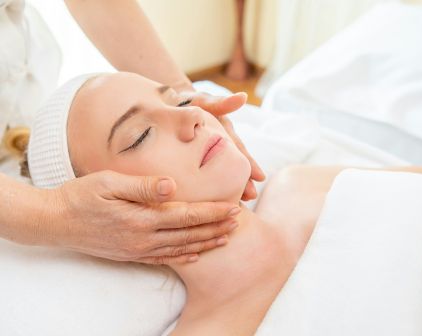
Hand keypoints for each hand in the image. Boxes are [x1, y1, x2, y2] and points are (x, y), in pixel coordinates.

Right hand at [41, 170, 239, 264]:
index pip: (187, 215)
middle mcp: (144, 237)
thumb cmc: (81, 196)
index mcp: (142, 218)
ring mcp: (138, 249)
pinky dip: (183, 256)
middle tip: (238, 222)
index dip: (212, 212)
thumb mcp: (109, 183)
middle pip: (189, 233)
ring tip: (225, 238)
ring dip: (205, 242)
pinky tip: (195, 254)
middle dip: (216, 228)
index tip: (233, 207)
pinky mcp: (130, 254)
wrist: (55, 221)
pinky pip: (164, 258)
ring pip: (181, 248)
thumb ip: (142, 186)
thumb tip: (171, 185)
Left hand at [181, 91, 264, 199]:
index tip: (260, 177)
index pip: (238, 147)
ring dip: (230, 186)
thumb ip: (219, 102)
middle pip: (232, 163)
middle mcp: (218, 142)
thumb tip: (242, 97)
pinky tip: (212, 202)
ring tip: (238, 202)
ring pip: (220, 171)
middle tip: (250, 196)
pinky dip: (210, 187)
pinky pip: (203, 175)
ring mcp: (206, 152)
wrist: (162, 107)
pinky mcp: (193, 160)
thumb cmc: (183, 102)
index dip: (249, 162)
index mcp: (222, 129)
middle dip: (243, 179)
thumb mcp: (199, 101)